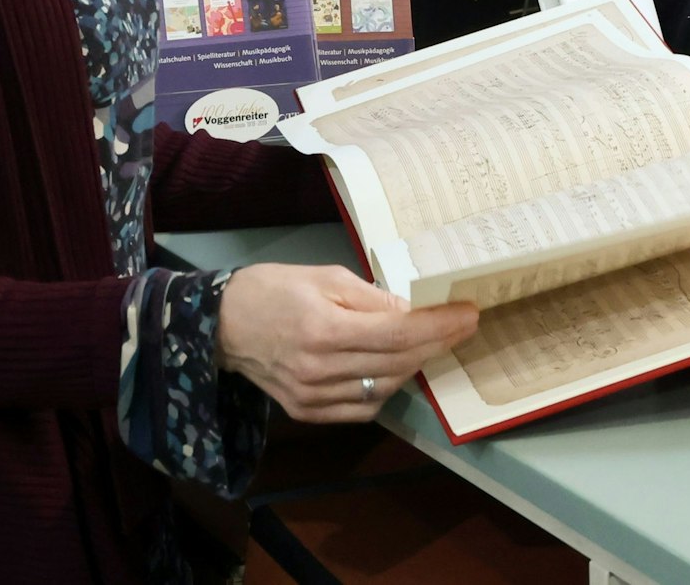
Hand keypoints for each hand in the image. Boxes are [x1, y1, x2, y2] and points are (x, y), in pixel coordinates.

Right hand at [215, 263, 478, 422]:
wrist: (221, 325)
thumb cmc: (273, 289)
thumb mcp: (325, 277)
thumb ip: (371, 298)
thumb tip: (411, 312)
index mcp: (325, 329)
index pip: (399, 333)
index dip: (439, 326)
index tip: (468, 314)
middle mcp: (321, 370)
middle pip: (398, 363)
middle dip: (437, 344)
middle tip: (462, 326)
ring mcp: (313, 397)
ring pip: (385, 388)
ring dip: (414, 366)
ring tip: (433, 343)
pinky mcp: (307, 412)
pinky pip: (362, 408)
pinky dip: (386, 389)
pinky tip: (395, 368)